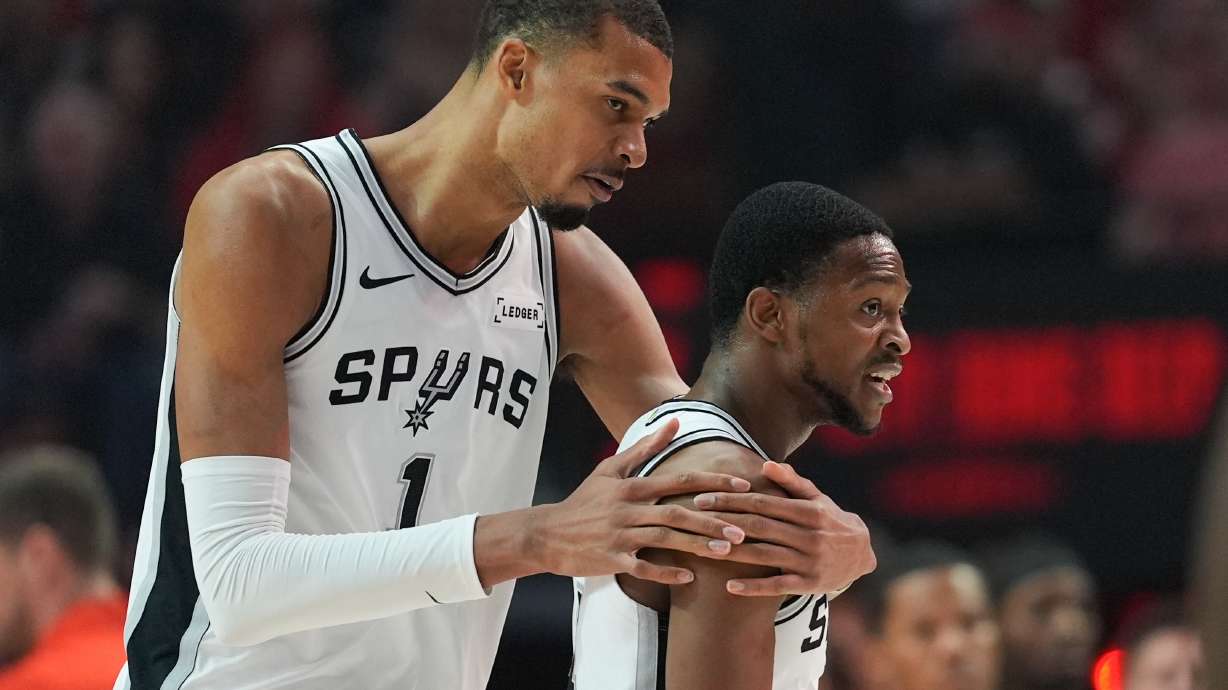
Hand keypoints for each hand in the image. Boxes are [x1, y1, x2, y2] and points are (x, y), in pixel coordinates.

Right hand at [535, 418, 751, 584]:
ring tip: (724, 551)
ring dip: (696, 545)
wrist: (547, 533)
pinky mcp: (611, 559)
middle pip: (676, 513)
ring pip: (664, 539)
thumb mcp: (610, 469)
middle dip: (711, 521)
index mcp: (631, 486)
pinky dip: (666, 573)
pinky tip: (689, 578)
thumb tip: (674, 421)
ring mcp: (620, 535)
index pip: (679, 480)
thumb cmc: (584, 500)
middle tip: (743, 530)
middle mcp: (628, 509)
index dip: (712, 482)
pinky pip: (642, 568)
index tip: (742, 485)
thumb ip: (645, 447)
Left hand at [693, 460, 875, 595]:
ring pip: (764, 555)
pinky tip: (730, 586)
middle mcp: (809, 535)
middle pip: (759, 526)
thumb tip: (766, 464)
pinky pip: (778, 586)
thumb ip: (791, 482)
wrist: (863, 553)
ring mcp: (809, 561)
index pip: (763, 502)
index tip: (704, 497)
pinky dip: (754, 587)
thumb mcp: (816, 498)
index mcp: (808, 511)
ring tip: (702, 547)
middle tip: (694, 517)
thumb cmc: (830, 520)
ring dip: (732, 552)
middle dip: (724, 520)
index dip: (732, 500)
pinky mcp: (810, 585)